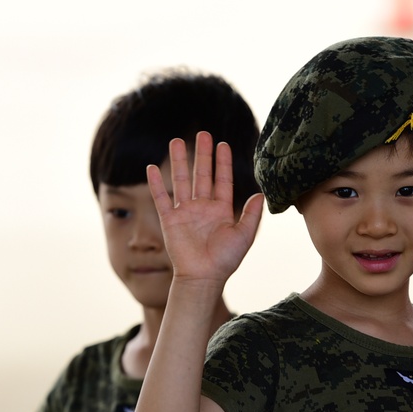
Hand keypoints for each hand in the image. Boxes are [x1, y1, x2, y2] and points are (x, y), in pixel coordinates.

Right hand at [147, 131, 263, 286]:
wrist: (203, 277)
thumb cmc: (225, 260)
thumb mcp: (244, 235)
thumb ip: (252, 215)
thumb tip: (261, 194)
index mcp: (221, 210)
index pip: (222, 180)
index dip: (222, 163)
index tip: (222, 145)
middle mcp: (202, 208)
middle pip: (201, 175)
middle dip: (202, 155)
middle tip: (202, 134)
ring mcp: (185, 212)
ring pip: (181, 181)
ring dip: (179, 162)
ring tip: (176, 141)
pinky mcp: (170, 220)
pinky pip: (161, 198)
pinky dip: (156, 184)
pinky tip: (152, 168)